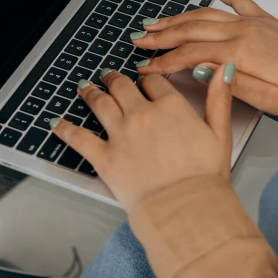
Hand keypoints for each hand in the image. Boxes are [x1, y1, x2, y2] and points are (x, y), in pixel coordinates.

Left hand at [50, 67, 232, 214]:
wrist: (185, 209)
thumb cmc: (206, 176)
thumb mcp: (221, 132)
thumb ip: (219, 97)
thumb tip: (221, 69)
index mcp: (170, 106)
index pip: (153, 82)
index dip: (148, 81)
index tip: (144, 83)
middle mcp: (142, 114)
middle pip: (122, 87)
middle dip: (113, 78)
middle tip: (107, 75)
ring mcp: (120, 134)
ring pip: (100, 104)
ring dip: (90, 92)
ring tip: (84, 86)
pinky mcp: (105, 158)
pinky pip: (79, 138)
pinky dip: (66, 128)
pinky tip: (56, 122)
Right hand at [134, 0, 277, 119]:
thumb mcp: (264, 99)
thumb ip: (227, 83)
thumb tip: (197, 69)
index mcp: (241, 52)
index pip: (191, 54)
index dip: (165, 61)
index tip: (147, 66)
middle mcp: (244, 30)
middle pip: (192, 29)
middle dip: (163, 35)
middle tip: (140, 39)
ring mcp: (253, 21)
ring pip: (207, 13)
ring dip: (180, 16)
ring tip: (158, 21)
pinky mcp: (263, 18)